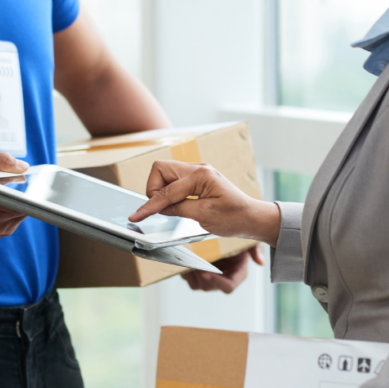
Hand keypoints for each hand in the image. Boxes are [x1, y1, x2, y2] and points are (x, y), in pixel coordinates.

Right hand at [0, 152, 29, 243]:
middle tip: (16, 184)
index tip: (26, 180)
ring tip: (2, 194)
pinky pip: (15, 219)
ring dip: (18, 201)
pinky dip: (12, 210)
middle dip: (23, 193)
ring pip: (22, 211)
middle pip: (25, 204)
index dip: (28, 188)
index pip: (22, 197)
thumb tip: (23, 167)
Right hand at [128, 161, 280, 246]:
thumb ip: (179, 208)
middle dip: (154, 190)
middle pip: (160, 169)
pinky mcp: (197, 180)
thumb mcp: (205, 216)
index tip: (136, 216)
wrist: (252, 218)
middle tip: (161, 209)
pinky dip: (169, 193)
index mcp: (201, 175)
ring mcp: (197, 173)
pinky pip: (174, 181)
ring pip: (164, 174)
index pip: (167, 191)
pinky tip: (175, 206)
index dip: (150, 205)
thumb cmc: (234, 217)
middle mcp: (198, 169)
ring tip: (171, 209)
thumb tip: (160, 207)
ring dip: (161, 191)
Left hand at [183, 245, 264, 293]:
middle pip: (209, 286)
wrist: (225, 233)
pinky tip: (185, 260)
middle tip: (194, 263)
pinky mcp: (199, 276)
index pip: (228, 287)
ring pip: (198, 285)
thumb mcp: (250, 241)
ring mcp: (211, 279)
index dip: (217, 282)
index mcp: (238, 274)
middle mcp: (224, 279)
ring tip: (189, 260)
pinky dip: (186, 272)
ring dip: (192, 274)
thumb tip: (260, 262)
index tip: (206, 272)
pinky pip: (190, 280)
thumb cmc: (239, 239)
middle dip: (200, 276)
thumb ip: (256, 250)